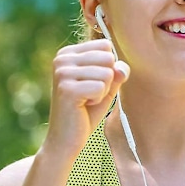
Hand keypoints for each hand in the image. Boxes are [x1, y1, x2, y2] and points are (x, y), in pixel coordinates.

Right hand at [42, 39, 129, 160]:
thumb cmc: (86, 112)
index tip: (91, 84)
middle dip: (106, 81)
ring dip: (102, 92)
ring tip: (85, 101)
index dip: (108, 69)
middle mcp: (62, 58)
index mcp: (68, 53)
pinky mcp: (67, 88)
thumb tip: (122, 67)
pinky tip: (83, 107)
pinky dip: (98, 101)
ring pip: (107, 73)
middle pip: (108, 58)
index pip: (105, 46)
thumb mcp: (106, 88)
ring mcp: (63, 72)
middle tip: (89, 95)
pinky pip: (101, 87)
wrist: (66, 139)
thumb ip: (116, 73)